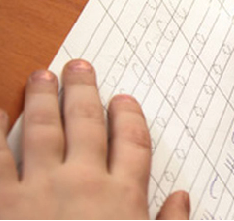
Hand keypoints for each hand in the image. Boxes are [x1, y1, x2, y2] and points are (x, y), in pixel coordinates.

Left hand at [0, 59, 188, 218]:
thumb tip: (181, 197)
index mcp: (122, 198)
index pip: (131, 142)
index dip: (128, 115)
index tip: (123, 98)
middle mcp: (83, 183)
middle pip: (86, 124)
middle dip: (82, 91)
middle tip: (79, 66)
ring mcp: (38, 191)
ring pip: (41, 131)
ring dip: (41, 99)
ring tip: (41, 75)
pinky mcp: (1, 203)